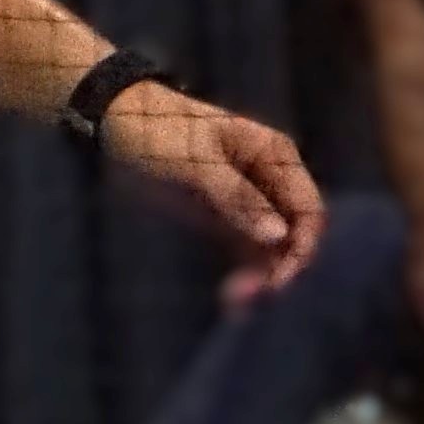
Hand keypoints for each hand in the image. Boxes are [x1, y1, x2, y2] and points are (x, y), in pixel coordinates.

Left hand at [98, 84, 320, 285]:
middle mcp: (269, 180)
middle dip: (279, 267)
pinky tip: (231, 299)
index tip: (280, 278)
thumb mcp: (194, 162)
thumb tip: (278, 234)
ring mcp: (247, 201)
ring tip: (235, 302)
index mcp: (274, 155)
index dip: (302, 245)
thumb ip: (236, 197)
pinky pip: (242, 250)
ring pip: (270, 248)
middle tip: (248, 297)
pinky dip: (242, 273)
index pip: (307, 209)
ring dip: (260, 277)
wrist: (116, 120)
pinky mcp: (222, 218)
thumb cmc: (158, 130)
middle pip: (292, 233)